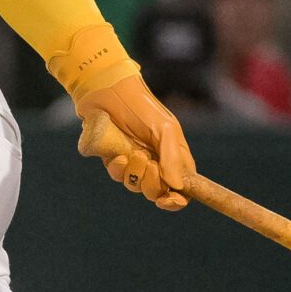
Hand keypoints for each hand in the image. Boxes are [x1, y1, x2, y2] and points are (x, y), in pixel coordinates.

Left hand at [74, 72, 194, 208]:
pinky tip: (118, 154)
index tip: (168, 199)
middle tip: (149, 165)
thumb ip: (172, 158)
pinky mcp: (114, 158)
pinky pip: (117, 175)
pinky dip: (118, 168)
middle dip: (152, 185)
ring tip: (131, 154)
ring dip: (134, 174)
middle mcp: (156, 161)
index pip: (183, 188)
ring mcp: (134, 161)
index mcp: (174, 156)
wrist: (107, 91)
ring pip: (135, 186)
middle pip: (158, 192)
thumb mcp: (164, 128)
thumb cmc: (142, 106)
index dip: (177, 200)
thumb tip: (177, 187)